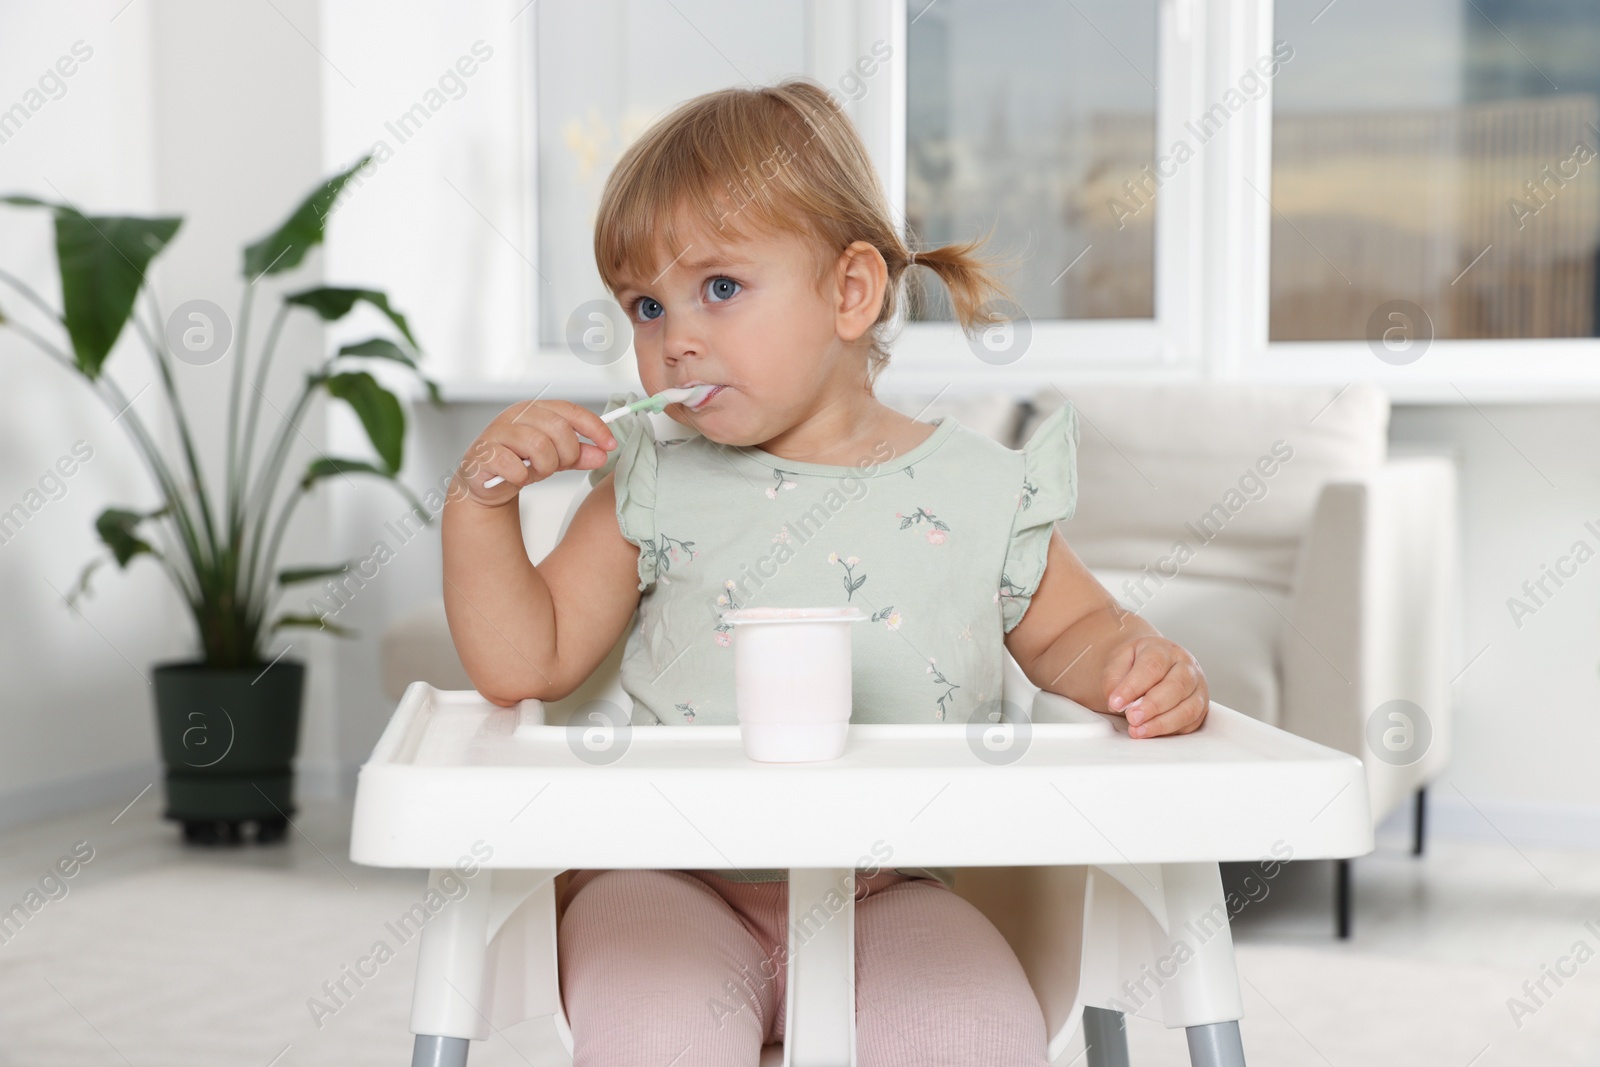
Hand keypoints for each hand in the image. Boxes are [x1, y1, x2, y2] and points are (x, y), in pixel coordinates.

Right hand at [455, 399, 615, 507]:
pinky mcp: (484, 452)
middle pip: (558, 428)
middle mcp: (516, 415)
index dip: (594, 427)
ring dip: (545, 466)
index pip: (570, 411)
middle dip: (568, 453)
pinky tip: (517, 477)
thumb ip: (579, 455)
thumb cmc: (520, 463)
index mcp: (536, 410)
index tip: (610, 445)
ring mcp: (498, 431)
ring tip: (537, 472)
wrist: (486, 483)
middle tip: (560, 466)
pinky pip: (514, 466)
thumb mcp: (556, 459)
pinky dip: (521, 477)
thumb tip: (602, 453)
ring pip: (538, 446)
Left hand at [1102, 635, 1207, 738]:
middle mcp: (1186, 666)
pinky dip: (1170, 731)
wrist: (1150, 661)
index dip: (1133, 687)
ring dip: (1162, 723)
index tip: (1116, 703)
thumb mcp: (1117, 662)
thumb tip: (1116, 703)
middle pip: (1176, 687)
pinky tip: (1151, 732)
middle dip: (1152, 706)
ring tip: (1138, 731)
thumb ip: (1113, 680)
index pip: (1152, 666)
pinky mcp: (1200, 707)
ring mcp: (1197, 687)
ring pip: (1188, 708)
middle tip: (1131, 718)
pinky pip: (1191, 722)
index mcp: (1164, 650)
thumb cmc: (1135, 662)